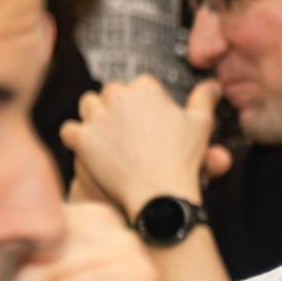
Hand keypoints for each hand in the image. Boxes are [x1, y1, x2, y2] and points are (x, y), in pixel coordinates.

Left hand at [60, 75, 231, 219]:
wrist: (161, 195)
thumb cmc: (181, 161)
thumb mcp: (201, 125)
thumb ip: (204, 99)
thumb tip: (212, 85)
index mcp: (145, 88)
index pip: (137, 86)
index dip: (143, 104)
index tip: (148, 120)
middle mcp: (119, 96)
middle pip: (109, 93)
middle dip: (116, 108)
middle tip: (128, 131)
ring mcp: (98, 117)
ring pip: (87, 106)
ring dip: (94, 118)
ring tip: (107, 138)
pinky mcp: (82, 138)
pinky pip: (69, 130)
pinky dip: (76, 139)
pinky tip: (88, 149)